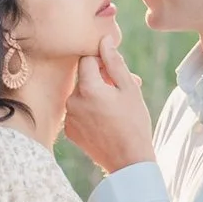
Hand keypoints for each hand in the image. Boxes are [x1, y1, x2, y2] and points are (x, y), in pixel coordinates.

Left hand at [64, 31, 155, 174]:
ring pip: (81, 94)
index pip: (87, 58)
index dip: (102, 61)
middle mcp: (72, 101)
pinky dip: (90, 110)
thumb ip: (114, 61)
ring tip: (118, 106)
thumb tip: (104, 39)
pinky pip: (78, 110)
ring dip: (97, 94)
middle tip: (124, 89)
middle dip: (102, 78)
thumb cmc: (134, 123)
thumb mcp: (129, 89)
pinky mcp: (69, 130)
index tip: (116, 72)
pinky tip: (107, 120)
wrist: (128, 162)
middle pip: (84, 76)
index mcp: (87, 88)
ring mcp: (69, 117)